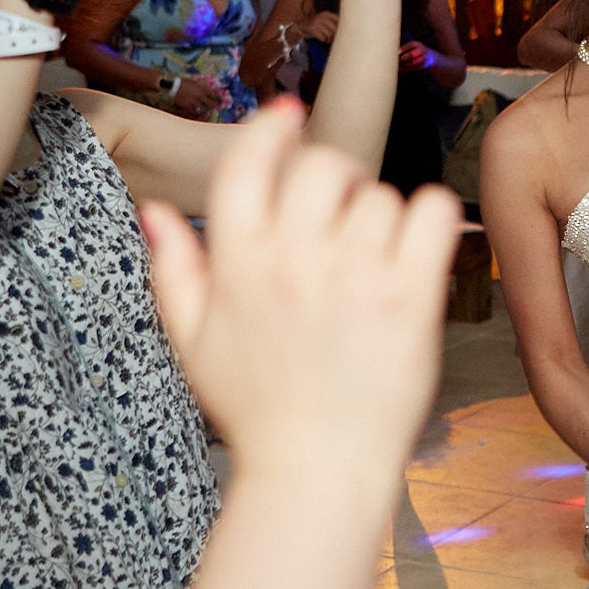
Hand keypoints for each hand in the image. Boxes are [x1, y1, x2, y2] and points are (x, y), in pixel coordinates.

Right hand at [140, 99, 461, 478]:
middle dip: (335, 177)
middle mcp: (295, 261)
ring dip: (380, 216)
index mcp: (238, 263)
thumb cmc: (258, 410)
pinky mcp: (410, 298)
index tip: (289, 117)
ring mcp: (355, 277)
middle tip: (341, 212)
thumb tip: (156, 211)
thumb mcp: (195, 343)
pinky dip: (431, 220)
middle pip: (324, 165)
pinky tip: (419, 248)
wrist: (318, 470)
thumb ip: (175, 270)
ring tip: (374, 258)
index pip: (250, 162)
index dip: (270, 129)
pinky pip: (432, 214)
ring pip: (380, 195)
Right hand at [168, 73, 228, 118]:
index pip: (213, 95)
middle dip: (214, 105)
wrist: (173, 86)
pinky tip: (199, 112)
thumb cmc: (184, 82)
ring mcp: (194, 102)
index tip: (220, 100)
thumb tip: (210, 90)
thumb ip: (203, 86)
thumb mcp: (195, 82)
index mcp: (202, 88)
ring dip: (207, 109)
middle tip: (216, 106)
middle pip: (211, 103)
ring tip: (207, 109)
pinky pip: (197, 112)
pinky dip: (199, 112)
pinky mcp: (189, 106)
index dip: (218, 98)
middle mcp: (200, 96)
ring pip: (205, 108)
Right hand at [301, 11, 340, 44]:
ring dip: (329, 39)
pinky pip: (322, 37)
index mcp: (326, 14)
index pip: (338, 19)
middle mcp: (322, 17)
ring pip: (329, 34)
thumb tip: (346, 30)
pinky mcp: (312, 29)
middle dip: (335, 35)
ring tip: (327, 39)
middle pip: (335, 28)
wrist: (301, 25)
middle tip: (333, 38)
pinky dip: (323, 40)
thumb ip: (334, 22)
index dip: (342, 27)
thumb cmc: (316, 24)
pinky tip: (322, 39)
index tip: (342, 31)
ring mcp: (316, 22)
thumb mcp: (324, 20)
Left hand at [398, 40, 433, 71]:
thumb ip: (405, 49)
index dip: (403, 49)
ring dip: (404, 65)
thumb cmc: (416, 50)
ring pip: (413, 62)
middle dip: (403, 58)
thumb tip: (394, 54)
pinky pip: (414, 68)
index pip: (410, 45)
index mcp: (417, 44)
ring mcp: (424, 58)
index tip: (397, 53)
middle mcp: (422, 50)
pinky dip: (407, 69)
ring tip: (398, 66)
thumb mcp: (412, 46)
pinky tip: (401, 69)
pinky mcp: (424, 65)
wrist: (430, 56)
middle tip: (397, 61)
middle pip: (412, 54)